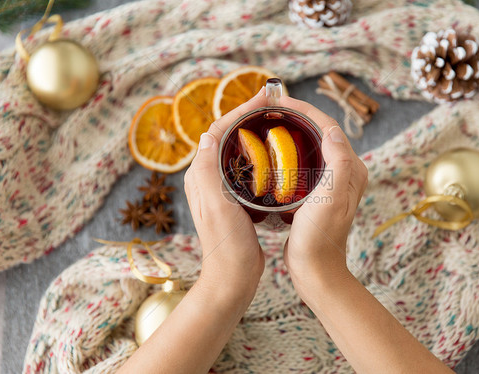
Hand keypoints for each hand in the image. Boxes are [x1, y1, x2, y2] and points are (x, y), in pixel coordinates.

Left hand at [184, 89, 267, 303]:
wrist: (234, 276)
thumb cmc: (226, 245)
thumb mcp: (216, 206)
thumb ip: (207, 171)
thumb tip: (208, 134)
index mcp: (200, 175)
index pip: (218, 131)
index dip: (240, 111)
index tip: (265, 99)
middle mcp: (208, 178)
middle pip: (228, 136)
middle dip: (249, 116)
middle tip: (275, 106)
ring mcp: (222, 188)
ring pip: (239, 150)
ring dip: (255, 133)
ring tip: (278, 123)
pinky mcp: (236, 199)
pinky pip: (248, 167)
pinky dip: (262, 154)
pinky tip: (278, 156)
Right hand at [280, 96, 367, 300]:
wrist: (314, 268)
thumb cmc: (320, 236)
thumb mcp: (330, 197)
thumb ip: (338, 161)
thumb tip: (331, 129)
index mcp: (352, 169)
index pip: (329, 126)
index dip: (304, 109)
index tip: (280, 102)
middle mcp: (345, 172)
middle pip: (320, 132)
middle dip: (297, 116)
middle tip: (271, 110)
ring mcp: (331, 182)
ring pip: (311, 146)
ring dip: (293, 132)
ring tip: (269, 125)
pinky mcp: (318, 192)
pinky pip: (304, 162)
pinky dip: (289, 152)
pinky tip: (271, 154)